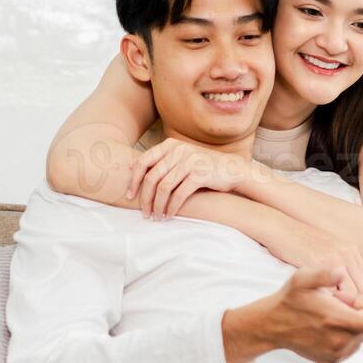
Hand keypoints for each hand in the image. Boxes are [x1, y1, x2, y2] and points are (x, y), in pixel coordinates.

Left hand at [126, 138, 253, 219]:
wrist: (232, 170)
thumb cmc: (203, 167)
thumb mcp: (182, 158)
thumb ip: (162, 161)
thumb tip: (131, 169)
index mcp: (170, 145)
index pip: (143, 161)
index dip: (134, 180)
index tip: (129, 195)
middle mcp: (178, 151)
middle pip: (152, 177)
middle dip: (145, 198)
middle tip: (143, 212)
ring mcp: (189, 162)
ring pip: (163, 188)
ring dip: (157, 205)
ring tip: (156, 217)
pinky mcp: (199, 175)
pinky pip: (178, 194)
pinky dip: (171, 207)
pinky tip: (169, 215)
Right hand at [224, 268, 362, 362]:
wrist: (271, 326)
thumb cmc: (290, 298)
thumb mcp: (303, 278)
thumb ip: (325, 274)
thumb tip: (341, 272)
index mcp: (339, 320)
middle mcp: (341, 341)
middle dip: (362, 310)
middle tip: (337, 302)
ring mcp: (338, 353)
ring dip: (352, 323)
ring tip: (327, 315)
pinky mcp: (334, 361)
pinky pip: (353, 344)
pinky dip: (345, 334)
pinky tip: (325, 327)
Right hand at [261, 224, 362, 301]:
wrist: (282, 228)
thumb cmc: (302, 241)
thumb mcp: (329, 246)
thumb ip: (343, 261)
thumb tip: (349, 281)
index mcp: (351, 250)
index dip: (357, 294)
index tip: (344, 298)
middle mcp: (346, 253)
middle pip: (362, 289)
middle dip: (351, 299)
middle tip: (336, 303)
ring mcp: (334, 258)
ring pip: (351, 292)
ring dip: (341, 300)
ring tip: (328, 301)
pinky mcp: (319, 263)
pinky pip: (333, 289)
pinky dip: (328, 297)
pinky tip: (317, 296)